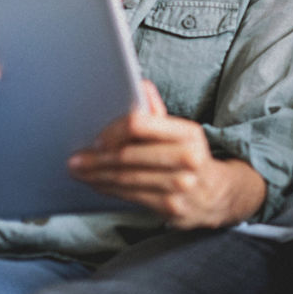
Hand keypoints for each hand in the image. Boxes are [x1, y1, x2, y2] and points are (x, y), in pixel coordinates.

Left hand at [68, 80, 265, 227]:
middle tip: (75, 160)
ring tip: (80, 172)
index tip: (96, 136)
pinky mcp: (172, 208)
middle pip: (129, 156)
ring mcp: (181, 186)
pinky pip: (131, 196)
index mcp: (188, 133)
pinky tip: (98, 184)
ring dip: (97, 176)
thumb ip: (157, 112)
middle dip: (97, 158)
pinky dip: (110, 190)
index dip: (115, 130)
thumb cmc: (191, 156)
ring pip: (126, 179)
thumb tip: (140, 85)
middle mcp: (188, 159)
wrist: (217, 194)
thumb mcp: (181, 132)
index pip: (141, 124)